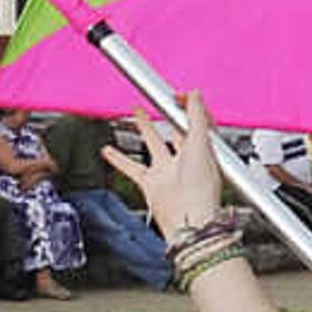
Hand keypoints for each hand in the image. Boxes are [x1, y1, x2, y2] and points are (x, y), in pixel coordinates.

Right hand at [106, 94, 228, 237]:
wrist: (188, 219)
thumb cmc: (200, 187)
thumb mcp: (200, 141)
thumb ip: (196, 116)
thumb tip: (195, 93)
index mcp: (203, 149)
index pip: (195, 121)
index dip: (187, 106)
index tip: (176, 94)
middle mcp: (186, 159)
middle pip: (175, 130)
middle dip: (166, 114)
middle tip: (157, 99)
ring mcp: (167, 171)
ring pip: (153, 143)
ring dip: (144, 127)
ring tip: (136, 112)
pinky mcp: (151, 183)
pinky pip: (132, 167)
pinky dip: (118, 159)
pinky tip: (108, 150)